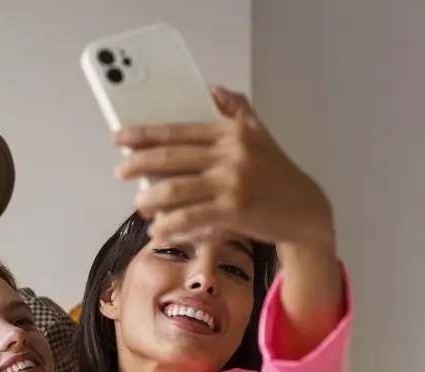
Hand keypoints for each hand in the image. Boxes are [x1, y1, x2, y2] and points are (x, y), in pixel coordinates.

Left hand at [116, 86, 334, 252]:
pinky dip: (168, 225)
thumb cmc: (276, 173)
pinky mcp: (233, 210)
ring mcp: (231, 182)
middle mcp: (230, 154)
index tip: (119, 137)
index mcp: (231, 132)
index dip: (144, 133)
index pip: (178, 130)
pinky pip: (189, 217)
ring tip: (139, 203)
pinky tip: (157, 230)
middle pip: (170, 157)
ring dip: (149, 198)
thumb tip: (213, 88)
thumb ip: (237, 109)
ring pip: (175, 189)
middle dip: (138, 163)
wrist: (304, 209)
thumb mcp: (260, 134)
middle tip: (120, 170)